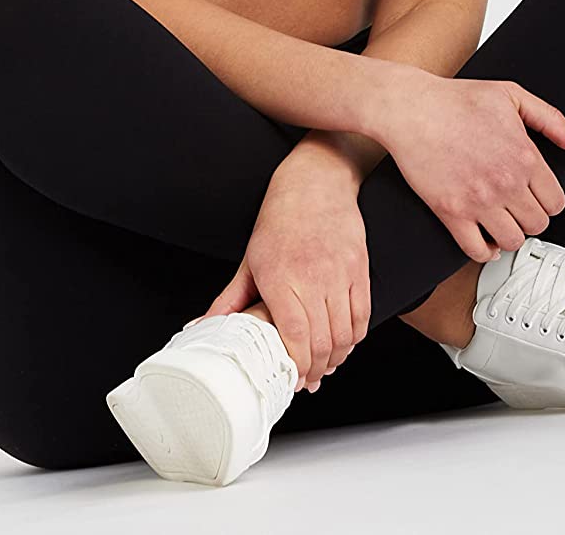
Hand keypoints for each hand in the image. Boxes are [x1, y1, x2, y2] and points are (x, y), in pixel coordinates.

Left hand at [192, 158, 369, 393]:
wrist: (316, 183)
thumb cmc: (280, 220)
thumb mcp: (250, 259)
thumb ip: (231, 299)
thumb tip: (203, 326)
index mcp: (280, 277)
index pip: (294, 336)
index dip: (296, 366)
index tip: (292, 380)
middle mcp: (312, 277)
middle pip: (321, 342)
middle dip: (315, 370)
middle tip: (307, 381)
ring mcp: (339, 274)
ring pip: (344, 334)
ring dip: (336, 358)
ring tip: (324, 367)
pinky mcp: (359, 269)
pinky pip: (362, 316)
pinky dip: (354, 338)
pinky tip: (343, 345)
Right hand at [369, 64, 564, 261]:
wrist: (411, 108)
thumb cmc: (456, 99)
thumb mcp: (511, 96)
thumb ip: (552, 120)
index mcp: (525, 156)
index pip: (556, 202)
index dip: (548, 201)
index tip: (535, 196)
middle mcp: (506, 182)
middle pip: (537, 225)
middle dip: (530, 217)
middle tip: (517, 207)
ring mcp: (479, 200)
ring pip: (513, 241)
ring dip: (510, 234)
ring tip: (501, 221)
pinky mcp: (451, 212)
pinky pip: (477, 250)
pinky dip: (485, 250)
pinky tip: (484, 238)